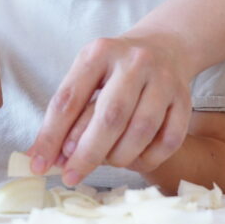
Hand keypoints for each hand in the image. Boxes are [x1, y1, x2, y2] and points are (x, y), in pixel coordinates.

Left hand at [28, 34, 193, 185]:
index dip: (51, 135)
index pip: (69, 99)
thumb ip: (68, 115)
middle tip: (70, 176)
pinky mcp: (185, 99)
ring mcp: (163, 80)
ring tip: (106, 162)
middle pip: (110, 116)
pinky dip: (147, 159)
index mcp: (99, 53)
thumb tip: (48, 159)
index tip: (39, 165)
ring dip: (118, 157)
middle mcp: (134, 62)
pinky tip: (133, 160)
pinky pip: (167, 141)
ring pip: (140, 131)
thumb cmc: (115, 70)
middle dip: (87, 154)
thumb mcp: (87, 77)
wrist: (164, 47)